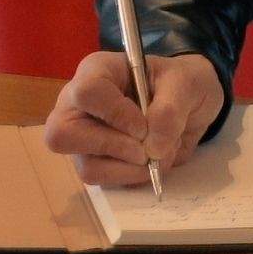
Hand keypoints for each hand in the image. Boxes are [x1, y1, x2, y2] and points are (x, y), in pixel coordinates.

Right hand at [44, 50, 224, 187]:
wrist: (190, 103)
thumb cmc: (180, 83)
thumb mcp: (185, 83)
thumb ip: (170, 110)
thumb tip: (152, 148)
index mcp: (97, 71)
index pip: (87, 93)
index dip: (115, 114)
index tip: (144, 127)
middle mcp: (79, 105)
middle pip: (62, 135)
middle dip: (111, 147)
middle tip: (145, 150)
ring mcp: (84, 138)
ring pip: (86, 167)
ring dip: (130, 168)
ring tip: (159, 153)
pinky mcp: (97, 162)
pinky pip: (106, 182)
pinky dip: (135, 177)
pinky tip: (153, 161)